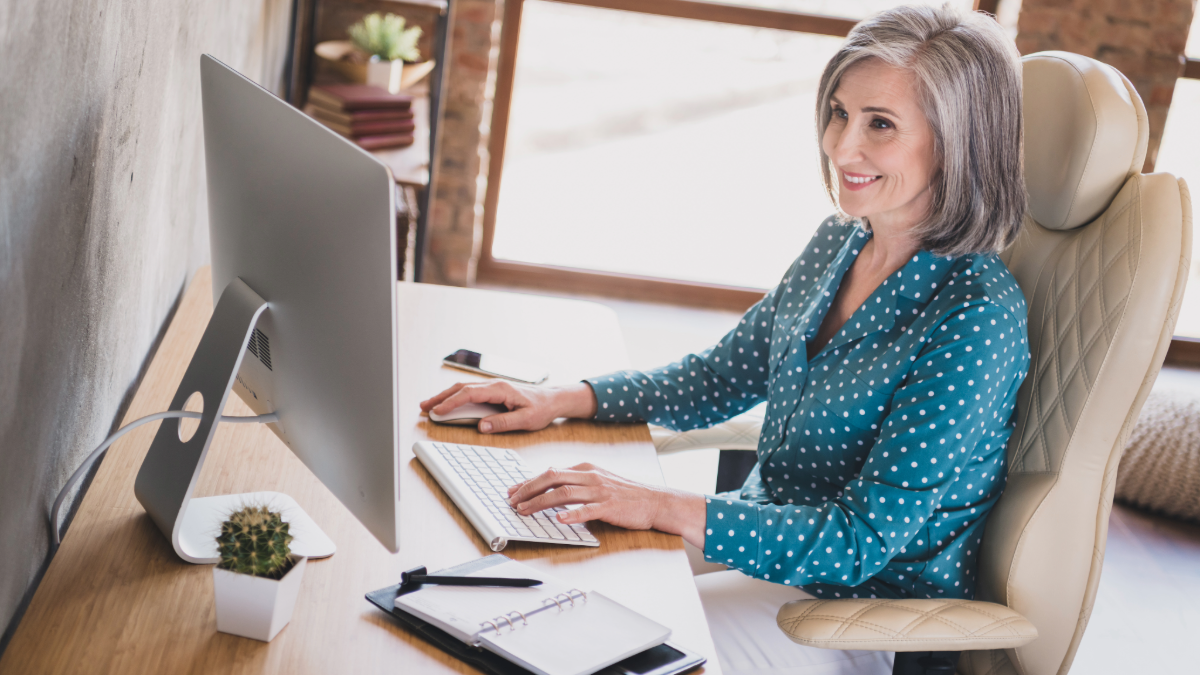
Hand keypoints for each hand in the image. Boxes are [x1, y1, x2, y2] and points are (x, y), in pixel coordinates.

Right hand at [419, 380, 596, 432]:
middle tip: (423, 407)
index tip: (437, 411)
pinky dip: (455, 397)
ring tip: (428, 405)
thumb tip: (483, 427)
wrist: (553, 399)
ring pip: (463, 389)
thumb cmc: (542, 409)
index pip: (470, 394)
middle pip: (461, 388)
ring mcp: (492, 387)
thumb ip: (504, 423)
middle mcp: (494, 385)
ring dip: (444, 396)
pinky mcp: (493, 391)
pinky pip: (469, 392)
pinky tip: (446, 403)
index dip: (451, 402)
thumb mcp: (526, 419)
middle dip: (440, 397)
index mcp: (500, 389)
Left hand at [506, 463, 706, 547]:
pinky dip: (572, 515)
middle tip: (512, 500)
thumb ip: (577, 484)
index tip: (512, 490)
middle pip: (552, 477)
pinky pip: (588, 510)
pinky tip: (559, 520)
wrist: (656, 501)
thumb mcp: (599, 482)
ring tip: (525, 510)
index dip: (528, 481)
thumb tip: (551, 490)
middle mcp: (590, 476)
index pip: (550, 472)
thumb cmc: (626, 495)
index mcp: (586, 469)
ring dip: (541, 502)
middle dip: (528, 489)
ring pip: (564, 492)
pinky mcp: (610, 506)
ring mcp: (600, 491)